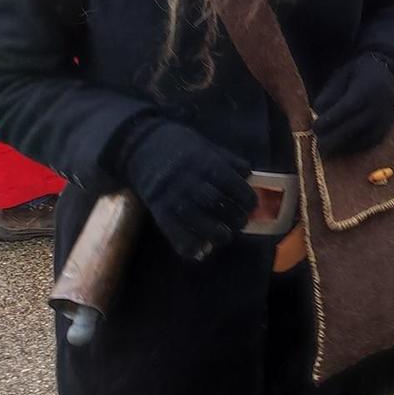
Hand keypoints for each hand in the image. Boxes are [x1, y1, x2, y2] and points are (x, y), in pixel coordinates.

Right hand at [118, 121, 254, 261]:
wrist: (141, 148)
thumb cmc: (182, 147)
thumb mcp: (208, 147)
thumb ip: (229, 162)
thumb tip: (249, 177)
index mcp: (204, 163)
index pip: (232, 184)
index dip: (246, 197)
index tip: (251, 204)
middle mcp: (189, 181)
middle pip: (217, 204)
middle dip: (235, 217)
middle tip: (241, 222)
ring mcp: (173, 198)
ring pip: (199, 223)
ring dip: (218, 234)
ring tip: (225, 234)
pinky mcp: (159, 212)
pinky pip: (176, 235)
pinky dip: (191, 246)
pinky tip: (202, 247)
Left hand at [312, 53, 393, 155]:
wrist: (392, 78)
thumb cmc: (360, 76)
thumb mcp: (343, 75)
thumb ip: (330, 92)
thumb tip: (318, 112)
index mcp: (367, 89)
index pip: (347, 108)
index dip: (330, 120)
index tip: (314, 127)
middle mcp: (378, 106)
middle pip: (353, 127)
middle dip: (332, 139)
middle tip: (317, 145)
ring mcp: (384, 121)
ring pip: (360, 140)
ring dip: (341, 146)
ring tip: (325, 148)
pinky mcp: (385, 131)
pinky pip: (368, 144)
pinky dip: (353, 148)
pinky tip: (340, 148)